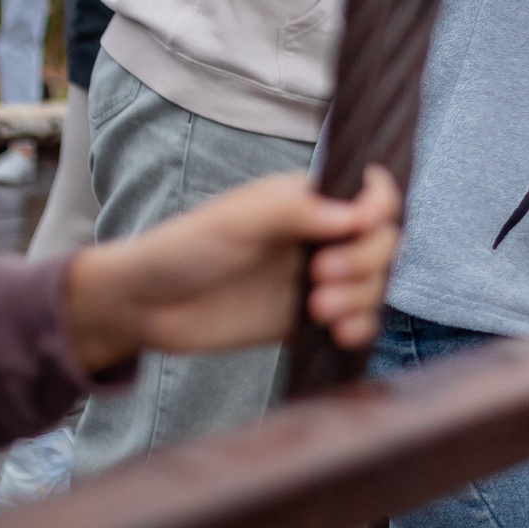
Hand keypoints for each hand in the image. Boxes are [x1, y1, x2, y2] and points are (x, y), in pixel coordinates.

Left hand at [60, 166, 400, 374]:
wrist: (147, 307)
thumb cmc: (185, 247)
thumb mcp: (238, 220)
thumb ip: (297, 211)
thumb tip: (358, 213)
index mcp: (310, 201)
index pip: (370, 193)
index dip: (380, 206)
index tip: (363, 224)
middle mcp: (321, 237)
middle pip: (381, 243)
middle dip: (364, 261)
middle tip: (322, 277)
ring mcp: (318, 280)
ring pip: (373, 285)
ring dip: (361, 298)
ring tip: (319, 311)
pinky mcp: (308, 322)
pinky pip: (355, 323)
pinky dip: (359, 328)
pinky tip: (340, 334)